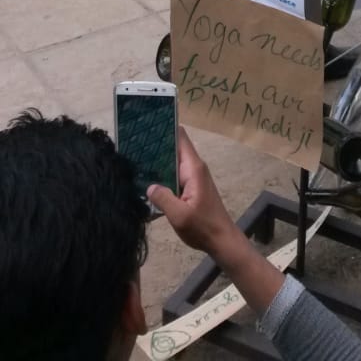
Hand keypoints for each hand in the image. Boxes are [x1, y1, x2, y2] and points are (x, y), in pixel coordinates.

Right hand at [147, 128, 237, 259]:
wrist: (221, 240)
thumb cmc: (203, 227)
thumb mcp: (179, 215)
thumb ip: (163, 198)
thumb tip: (149, 185)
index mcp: (193, 168)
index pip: (180, 138)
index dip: (166, 128)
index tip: (147, 125)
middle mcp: (194, 168)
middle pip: (175, 148)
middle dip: (157, 145)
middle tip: (133, 144)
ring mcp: (194, 177)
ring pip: (173, 162)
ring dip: (158, 161)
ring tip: (135, 159)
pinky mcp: (192, 187)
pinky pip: (175, 174)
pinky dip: (163, 174)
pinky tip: (147, 179)